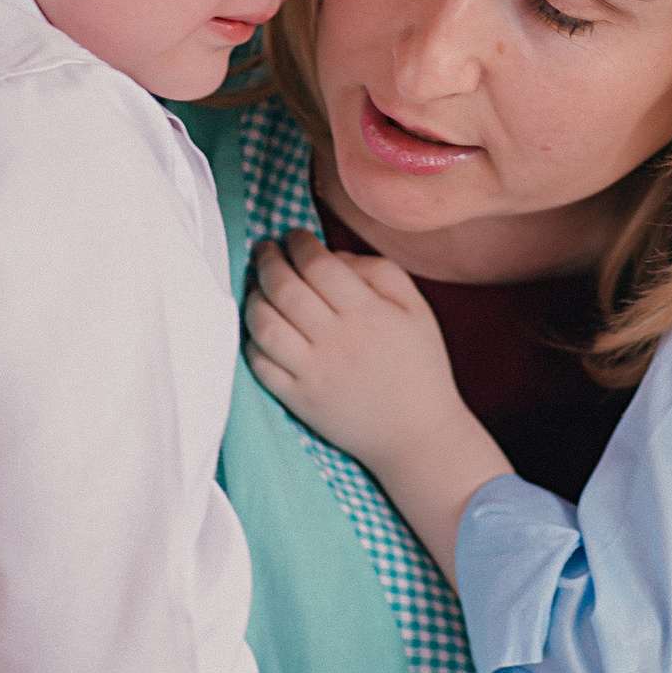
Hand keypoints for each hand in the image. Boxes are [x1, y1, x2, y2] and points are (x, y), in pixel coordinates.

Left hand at [244, 229, 511, 578]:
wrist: (418, 435)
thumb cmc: (420, 367)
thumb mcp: (416, 309)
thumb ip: (380, 272)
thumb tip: (334, 256)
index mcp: (368, 313)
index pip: (318, 265)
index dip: (300, 243)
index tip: (294, 236)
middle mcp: (336, 340)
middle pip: (284, 288)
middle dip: (268, 259)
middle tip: (265, 249)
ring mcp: (313, 372)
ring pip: (264, 324)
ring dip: (253, 297)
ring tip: (257, 286)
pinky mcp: (298, 399)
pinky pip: (260, 364)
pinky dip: (251, 340)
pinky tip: (259, 327)